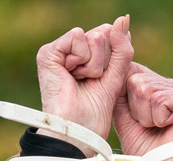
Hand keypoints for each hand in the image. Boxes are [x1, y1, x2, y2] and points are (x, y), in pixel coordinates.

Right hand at [36, 15, 132, 149]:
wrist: (78, 131)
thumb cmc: (94, 112)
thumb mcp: (116, 76)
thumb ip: (122, 48)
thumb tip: (124, 18)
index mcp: (86, 56)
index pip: (110, 35)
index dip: (113, 58)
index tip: (100, 80)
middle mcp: (71, 51)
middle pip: (103, 33)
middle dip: (105, 61)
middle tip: (90, 82)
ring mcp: (58, 51)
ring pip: (94, 36)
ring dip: (95, 64)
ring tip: (82, 81)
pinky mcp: (48, 53)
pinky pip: (78, 36)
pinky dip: (83, 59)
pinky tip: (72, 75)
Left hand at [114, 63, 172, 160]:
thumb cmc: (142, 146)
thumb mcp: (123, 114)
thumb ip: (118, 89)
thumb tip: (115, 65)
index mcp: (158, 84)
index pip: (131, 71)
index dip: (127, 99)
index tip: (138, 119)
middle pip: (137, 81)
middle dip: (136, 109)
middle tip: (149, 125)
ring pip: (147, 91)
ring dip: (147, 116)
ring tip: (157, 127)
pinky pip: (161, 100)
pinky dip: (159, 118)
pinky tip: (169, 126)